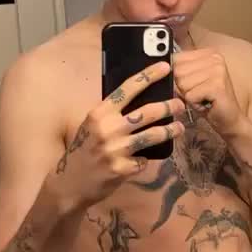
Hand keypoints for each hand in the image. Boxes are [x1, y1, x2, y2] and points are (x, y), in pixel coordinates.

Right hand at [51, 61, 184, 209]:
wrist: (70, 183)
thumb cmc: (84, 149)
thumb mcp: (93, 125)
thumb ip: (112, 114)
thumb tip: (142, 100)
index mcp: (99, 113)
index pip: (127, 88)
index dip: (148, 76)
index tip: (165, 67)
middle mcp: (108, 128)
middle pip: (147, 112)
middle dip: (168, 107)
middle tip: (180, 104)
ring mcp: (115, 149)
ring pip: (152, 135)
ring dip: (169, 130)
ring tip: (179, 128)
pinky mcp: (122, 168)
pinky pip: (143, 160)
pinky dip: (144, 159)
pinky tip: (143, 159)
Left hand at [172, 48, 244, 139]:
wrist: (229, 119)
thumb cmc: (208, 100)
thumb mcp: (191, 81)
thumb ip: (179, 70)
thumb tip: (159, 67)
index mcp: (208, 53)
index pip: (176, 58)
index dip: (177, 76)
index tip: (191, 84)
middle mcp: (215, 58)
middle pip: (177, 71)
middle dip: (182, 88)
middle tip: (198, 94)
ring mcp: (218, 71)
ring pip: (182, 84)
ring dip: (189, 97)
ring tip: (202, 98)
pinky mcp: (217, 86)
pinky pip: (190, 95)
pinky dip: (194, 104)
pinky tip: (206, 104)